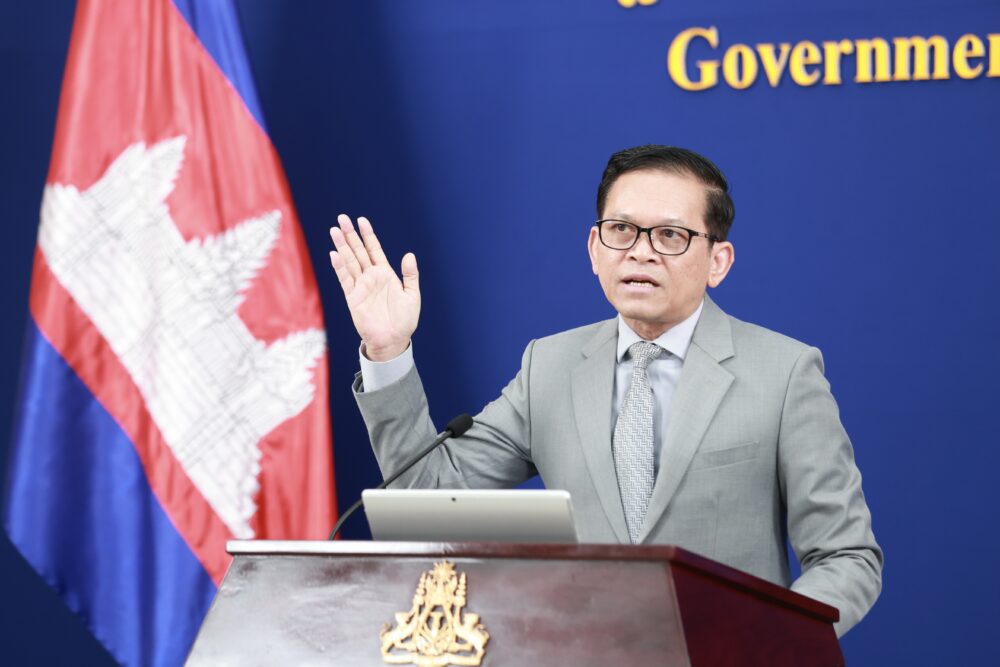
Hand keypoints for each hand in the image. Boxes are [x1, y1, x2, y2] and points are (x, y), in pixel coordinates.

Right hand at [329, 214, 419, 360]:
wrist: (393, 340)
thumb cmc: (405, 320)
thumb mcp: (413, 295)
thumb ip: (410, 274)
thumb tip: (409, 254)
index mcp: (386, 274)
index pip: (374, 250)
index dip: (368, 235)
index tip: (362, 220)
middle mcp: (371, 277)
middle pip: (358, 251)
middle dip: (350, 235)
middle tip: (341, 218)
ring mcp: (361, 286)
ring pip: (349, 261)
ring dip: (342, 246)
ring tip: (334, 230)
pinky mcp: (352, 298)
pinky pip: (345, 279)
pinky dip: (339, 267)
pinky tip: (334, 254)